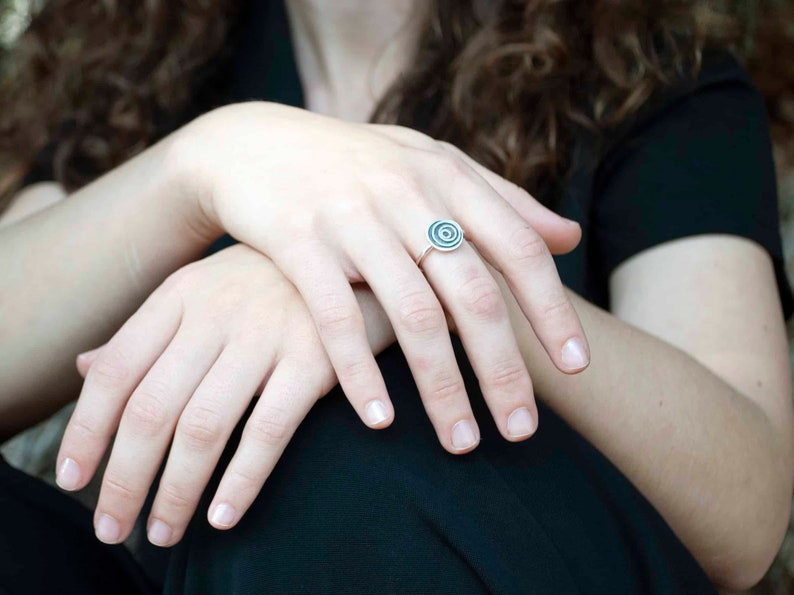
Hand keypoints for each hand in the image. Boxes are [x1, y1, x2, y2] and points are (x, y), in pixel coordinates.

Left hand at [58, 244, 365, 545]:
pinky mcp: (316, 357)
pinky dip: (242, 480)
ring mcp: (267, 334)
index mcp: (181, 295)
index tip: (72, 479)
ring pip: (203, 426)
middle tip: (113, 526)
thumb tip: (84, 367)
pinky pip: (269, 430)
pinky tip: (223, 516)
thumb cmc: (274, 279)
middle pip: (152, 408)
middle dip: (125, 478)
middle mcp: (216, 312)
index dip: (86, 430)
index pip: (116, 370)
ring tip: (164, 533)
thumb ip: (147, 331)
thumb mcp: (202, 288)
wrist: (356, 250)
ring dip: (176, 491)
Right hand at [175, 104, 588, 450]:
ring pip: (413, 316)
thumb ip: (501, 200)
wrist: (254, 144)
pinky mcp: (299, 242)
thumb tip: (569, 237)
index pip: (519, 248)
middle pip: (473, 295)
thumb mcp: (431, 164)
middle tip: (522, 432)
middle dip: (504, 370)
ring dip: (442, 388)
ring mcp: (352, 219)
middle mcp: (407, 196)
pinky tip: (380, 421)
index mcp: (447, 178)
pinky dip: (360, 373)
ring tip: (461, 444)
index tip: (577, 367)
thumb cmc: (356, 164)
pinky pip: (338, 319)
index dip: (552, 310)